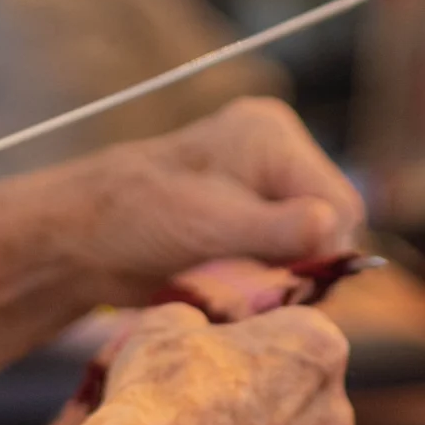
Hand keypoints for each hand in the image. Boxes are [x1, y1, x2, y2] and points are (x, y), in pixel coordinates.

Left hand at [62, 98, 364, 307]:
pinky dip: (269, 281)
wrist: (83, 240)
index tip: (285, 280)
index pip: (341, 203)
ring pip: (312, 250)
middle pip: (332, 228)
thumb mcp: (206, 224)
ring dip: (284, 278)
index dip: (323, 250)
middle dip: (302, 265)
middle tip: (256, 288)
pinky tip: (235, 287)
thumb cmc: (133, 216)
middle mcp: (277, 155)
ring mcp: (266, 189)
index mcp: (272, 135)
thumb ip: (273, 228)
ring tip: (238, 286)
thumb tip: (332, 225)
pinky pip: (288, 260)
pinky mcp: (253, 221)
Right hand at [101, 301, 354, 424]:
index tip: (213, 344)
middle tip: (201, 389)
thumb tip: (189, 330)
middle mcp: (331, 414)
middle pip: (296, 391)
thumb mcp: (163, 326)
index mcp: (316, 349)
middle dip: (258, 389)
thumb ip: (191, 322)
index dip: (248, 334)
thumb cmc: (161, 392)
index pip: (293, 329)